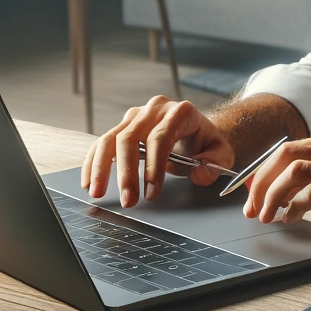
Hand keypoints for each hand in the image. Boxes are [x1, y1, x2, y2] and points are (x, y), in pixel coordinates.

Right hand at [81, 96, 234, 206]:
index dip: (154, 165)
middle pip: (131, 137)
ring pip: (110, 138)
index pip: (161, 137)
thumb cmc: (207, 142)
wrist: (197, 129)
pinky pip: (102, 143)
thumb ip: (216, 164)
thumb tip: (199, 174)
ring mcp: (136, 115)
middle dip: (126, 172)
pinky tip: (88, 182)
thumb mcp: (222, 153)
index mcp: (181, 112)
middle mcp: (155, 109)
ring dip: (101, 168)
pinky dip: (93, 162)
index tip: (151, 192)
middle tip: (128, 200)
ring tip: (97, 193)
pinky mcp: (123, 125)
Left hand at [239, 130, 310, 249]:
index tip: (253, 190)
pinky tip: (292, 218)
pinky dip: (295, 205)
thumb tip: (298, 189)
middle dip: (260, 181)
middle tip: (252, 206)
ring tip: (266, 215)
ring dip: (272, 195)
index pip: (292, 146)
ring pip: (294, 171)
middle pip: (286, 153)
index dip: (265, 169)